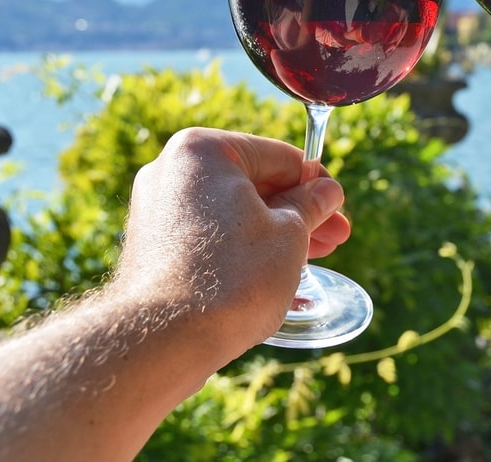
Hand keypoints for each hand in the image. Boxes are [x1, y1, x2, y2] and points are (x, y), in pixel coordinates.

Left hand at [110, 127, 350, 355]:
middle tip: (335, 236)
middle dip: (298, 211)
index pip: (278, 156)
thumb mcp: (289, 234)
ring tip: (311, 257)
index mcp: (204, 150)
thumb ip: (310, 205)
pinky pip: (209, 234)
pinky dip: (241, 246)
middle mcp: (172, 170)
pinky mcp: (152, 244)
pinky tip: (271, 270)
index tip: (338, 208)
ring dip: (274, 230)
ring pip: (232, 211)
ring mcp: (157, 209)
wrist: (165, 339)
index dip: (316, 183)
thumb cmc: (233, 277)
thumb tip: (328, 190)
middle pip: (253, 183)